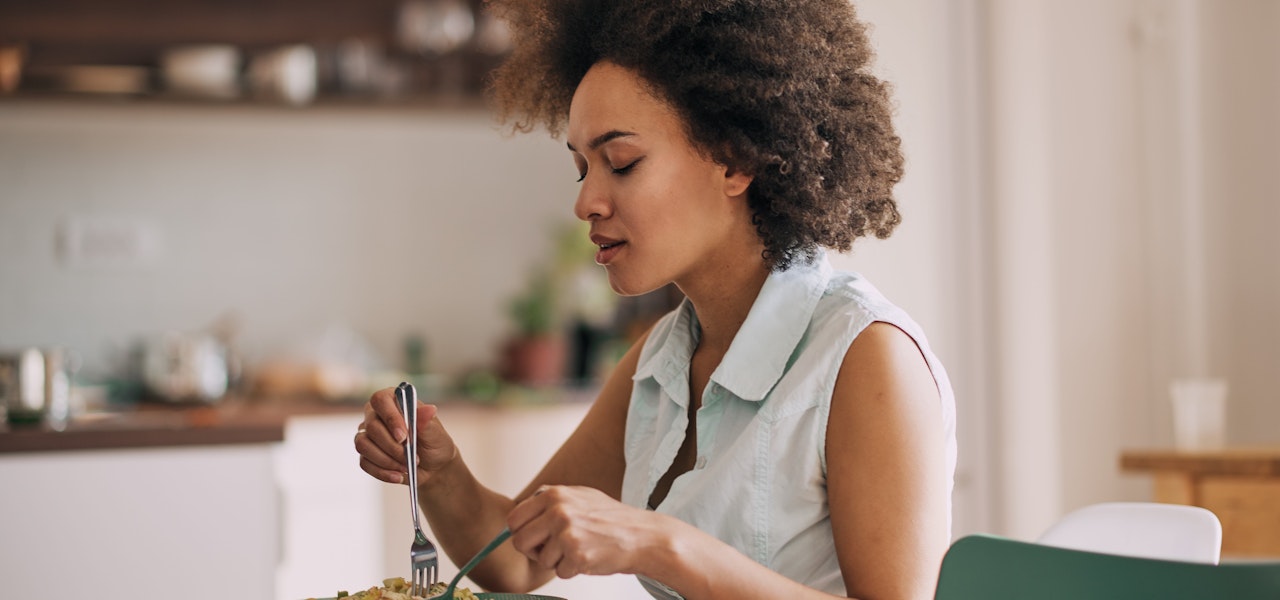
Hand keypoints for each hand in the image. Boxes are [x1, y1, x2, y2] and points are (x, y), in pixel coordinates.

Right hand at [354, 387, 457, 484]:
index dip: (390, 418)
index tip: (403, 436)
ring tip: (406, 467)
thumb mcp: (436, 434)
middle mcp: (376, 415)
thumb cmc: (435, 444)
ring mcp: (368, 434)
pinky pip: (364, 462)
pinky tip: (398, 476)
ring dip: (386, 460)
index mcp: (393, 401)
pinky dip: (382, 472)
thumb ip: (428, 422)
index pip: (380, 400)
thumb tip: (429, 409)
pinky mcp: (366, 454)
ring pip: (363, 445)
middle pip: (371, 426)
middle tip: (412, 457)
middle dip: (392, 446)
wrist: (433, 468)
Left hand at [507, 485, 662, 579]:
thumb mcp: (579, 496)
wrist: (641, 535)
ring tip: (579, 549)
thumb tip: (518, 515)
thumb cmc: (611, 518)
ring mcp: (567, 533)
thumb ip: (549, 501)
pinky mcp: (576, 554)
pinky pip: (559, 573)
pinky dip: (572, 570)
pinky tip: (588, 557)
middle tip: (552, 550)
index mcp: (553, 494)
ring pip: (541, 560)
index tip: (535, 538)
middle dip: (533, 551)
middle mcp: (557, 511)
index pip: (514, 518)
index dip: (522, 532)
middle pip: (519, 541)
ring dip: (557, 561)